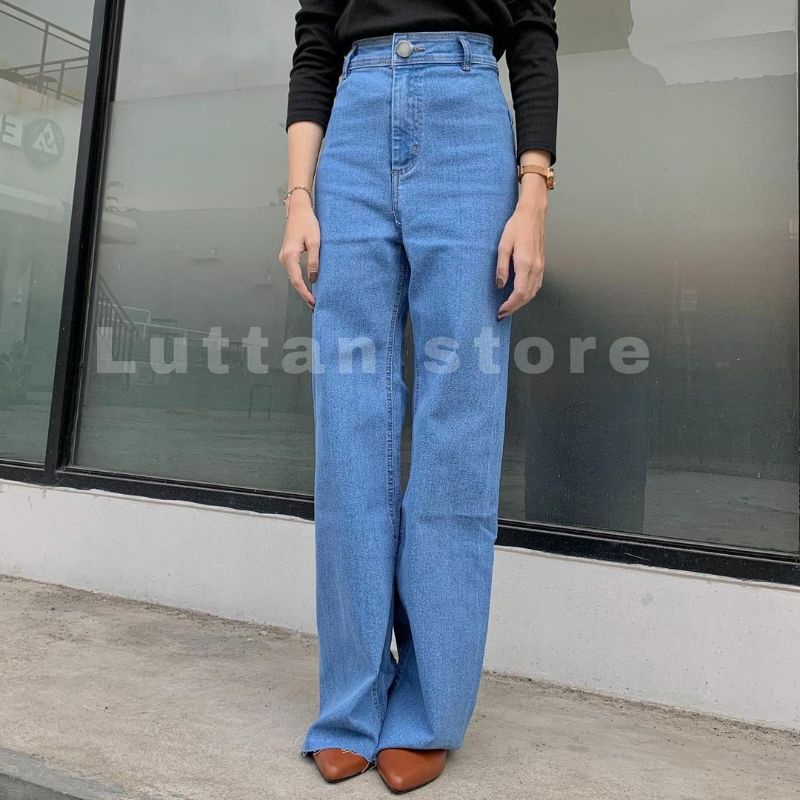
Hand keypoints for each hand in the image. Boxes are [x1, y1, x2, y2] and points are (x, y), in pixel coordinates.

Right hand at [278, 191, 318, 309]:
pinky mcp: (287, 256)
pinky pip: (294, 272)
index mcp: (290, 256)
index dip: (305, 294)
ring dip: (302, 289)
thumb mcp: (315, 242)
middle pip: (294, 282)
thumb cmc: (307, 223)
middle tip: (315, 306)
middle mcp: (284, 258)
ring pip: (293, 277)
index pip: (297, 281)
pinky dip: (300, 281)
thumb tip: (313, 278)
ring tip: (313, 299)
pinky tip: (308, 286)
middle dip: (304, 295)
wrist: (298, 210)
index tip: (313, 302)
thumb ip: (314, 261)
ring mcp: (284, 257)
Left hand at [496, 173, 548, 320]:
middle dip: (514, 308)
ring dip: (521, 303)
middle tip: (502, 314)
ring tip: (509, 307)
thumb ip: (501, 267)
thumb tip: (499, 285)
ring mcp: (540, 267)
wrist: (532, 215)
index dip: (510, 305)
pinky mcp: (541, 265)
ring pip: (533, 292)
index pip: (519, 293)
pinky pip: (536, 285)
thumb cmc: (516, 227)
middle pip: (527, 296)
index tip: (500, 311)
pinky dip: (528, 295)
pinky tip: (519, 296)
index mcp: (525, 264)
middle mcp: (535, 268)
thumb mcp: (503, 246)